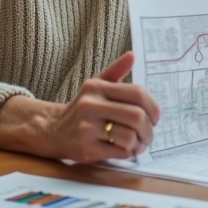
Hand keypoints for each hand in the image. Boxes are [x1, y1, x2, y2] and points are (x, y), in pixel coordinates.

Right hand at [0, 52, 160, 162]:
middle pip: (137, 116)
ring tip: (138, 143)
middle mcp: (90, 105)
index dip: (153, 107)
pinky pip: (119, 152)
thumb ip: (115, 71)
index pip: (137, 93)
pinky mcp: (86, 148)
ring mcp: (87, 128)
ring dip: (140, 143)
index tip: (155, 116)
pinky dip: (128, 152)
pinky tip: (125, 150)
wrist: (52, 130)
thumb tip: (132, 55)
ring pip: (130, 136)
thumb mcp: (96, 85)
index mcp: (97, 87)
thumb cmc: (81, 108)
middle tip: (149, 134)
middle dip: (149, 129)